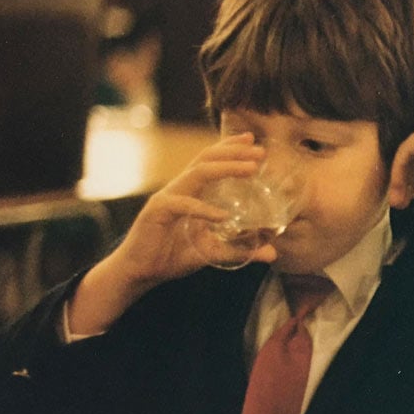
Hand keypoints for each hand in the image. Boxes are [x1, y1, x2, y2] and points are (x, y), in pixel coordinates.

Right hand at [67, 134, 273, 333]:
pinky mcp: (157, 212)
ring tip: (250, 170)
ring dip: (226, 168)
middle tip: (259, 152)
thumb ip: (240, 251)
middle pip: (206, 159)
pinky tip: (222, 216)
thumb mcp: (212, 252)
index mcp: (190, 192)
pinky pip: (183, 205)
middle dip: (234, 152)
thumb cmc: (172, 257)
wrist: (139, 273)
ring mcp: (167, 197)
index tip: (252, 140)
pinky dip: (203, 209)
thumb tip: (273, 253)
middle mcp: (179, 189)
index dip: (229, 147)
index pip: (210, 161)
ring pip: (197, 173)